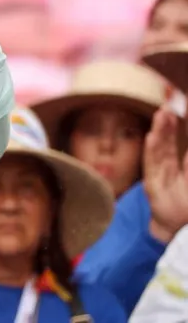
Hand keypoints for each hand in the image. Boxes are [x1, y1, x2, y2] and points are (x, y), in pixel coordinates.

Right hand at [143, 109, 187, 241]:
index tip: (176, 110)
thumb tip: (187, 147)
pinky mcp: (154, 188)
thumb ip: (186, 161)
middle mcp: (165, 170)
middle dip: (166, 125)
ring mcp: (158, 178)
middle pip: (165, 143)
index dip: (174, 127)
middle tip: (167, 106)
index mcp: (176, 167)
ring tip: (161, 115)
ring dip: (160, 132)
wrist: (178, 228)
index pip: (176, 143)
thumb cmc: (185, 205)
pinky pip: (152, 167)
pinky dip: (151, 151)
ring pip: (159, 151)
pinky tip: (151, 138)